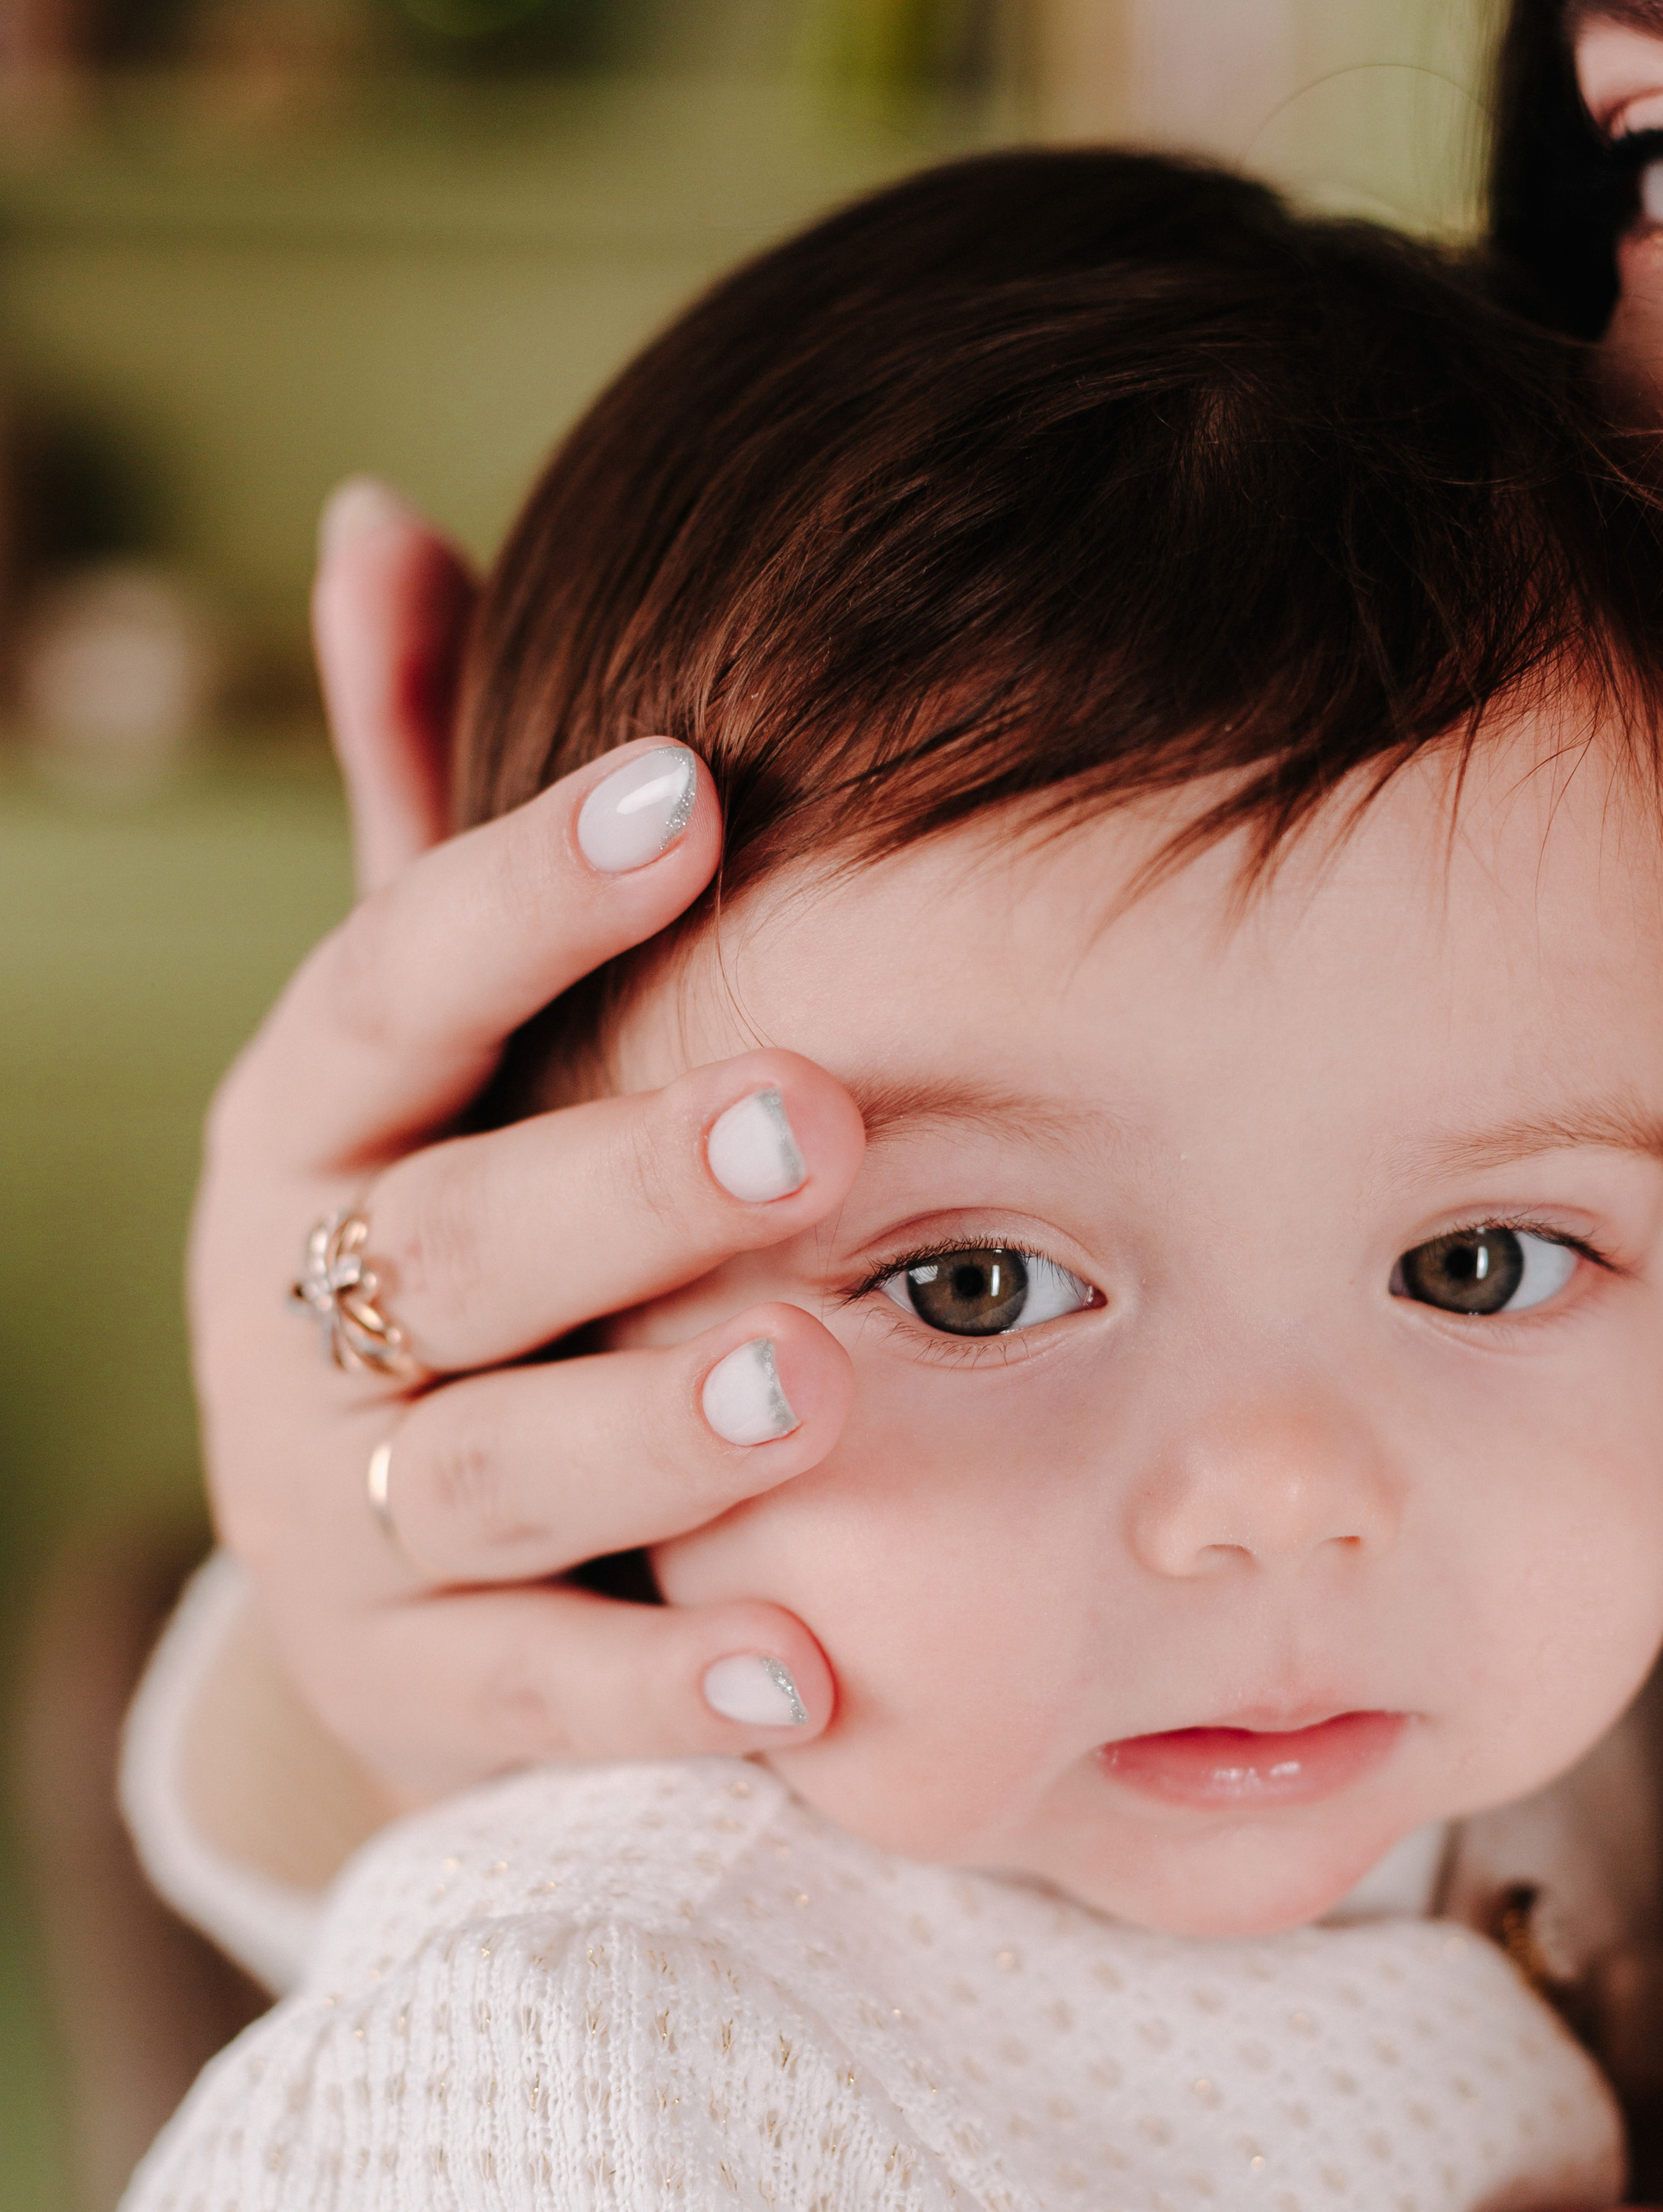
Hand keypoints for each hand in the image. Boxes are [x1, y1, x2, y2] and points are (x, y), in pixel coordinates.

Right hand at [190, 482, 863, 1803]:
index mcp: (308, 1137)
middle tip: (814, 1121)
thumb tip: (375, 516)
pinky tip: (807, 1680)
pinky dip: (661, 1690)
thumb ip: (429, 826)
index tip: (690, 792)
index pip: (390, 993)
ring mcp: (343, 1522)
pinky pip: (536, 1695)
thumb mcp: (428, 1056)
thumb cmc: (461, 1255)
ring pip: (487, 1473)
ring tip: (813, 1386)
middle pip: (449, 1243)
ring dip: (648, 1432)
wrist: (392, 1572)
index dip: (520, 893)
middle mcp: (299, 1320)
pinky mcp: (415, 1695)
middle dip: (620, 1185)